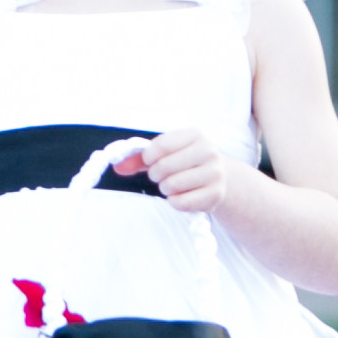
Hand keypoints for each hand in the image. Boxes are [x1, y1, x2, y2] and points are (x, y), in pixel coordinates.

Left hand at [125, 131, 241, 217]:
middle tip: (161, 176)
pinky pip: (181, 202)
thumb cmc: (185, 162)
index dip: (148, 157)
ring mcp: (215, 174)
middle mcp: (209, 152)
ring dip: (165, 188)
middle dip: (156, 174)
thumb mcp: (165, 153)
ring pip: (172, 185)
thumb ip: (139, 158)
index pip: (161, 145)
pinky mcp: (216, 195)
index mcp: (195, 135)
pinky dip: (174, 201)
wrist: (219, 176)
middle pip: (164, 166)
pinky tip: (181, 195)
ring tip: (172, 185)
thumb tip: (119, 167)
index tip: (149, 161)